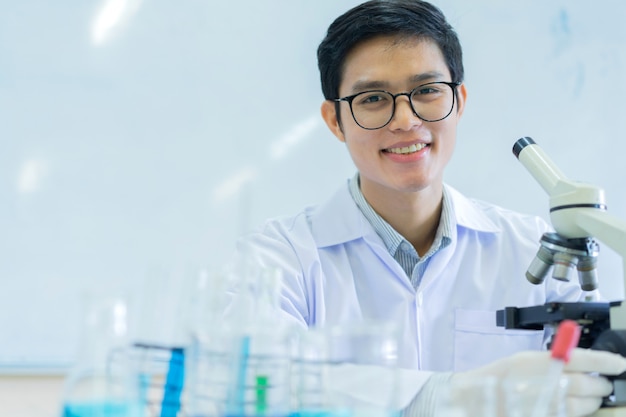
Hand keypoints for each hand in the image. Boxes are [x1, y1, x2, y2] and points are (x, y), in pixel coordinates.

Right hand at [454, 348, 625, 416]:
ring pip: (585, 405)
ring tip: (592, 397)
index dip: (607, 361)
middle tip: (604, 382)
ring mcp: (550, 404)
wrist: (478, 399)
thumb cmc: (498, 378)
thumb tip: (579, 361)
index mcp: (543, 362)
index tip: (620, 363)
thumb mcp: (524, 359)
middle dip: (601, 384)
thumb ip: (552, 359)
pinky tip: (574, 408)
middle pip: (590, 384)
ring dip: (593, 401)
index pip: (586, 359)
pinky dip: (578, 413)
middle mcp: (549, 383)